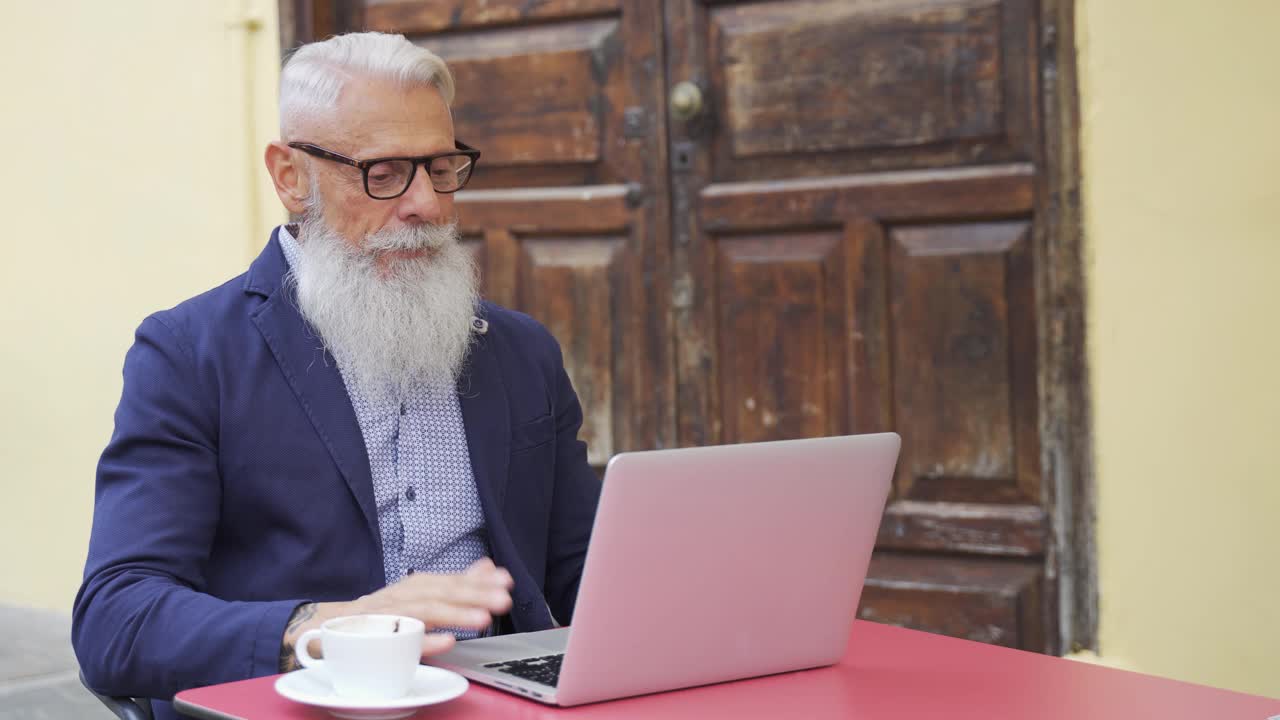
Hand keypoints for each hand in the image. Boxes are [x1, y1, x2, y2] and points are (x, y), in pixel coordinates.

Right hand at [278, 558, 514, 670]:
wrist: (324, 630)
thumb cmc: (379, 615)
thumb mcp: (418, 595)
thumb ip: (454, 583)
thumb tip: (488, 567)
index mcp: (414, 587)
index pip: (449, 580)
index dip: (478, 580)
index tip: (506, 581)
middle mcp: (401, 597)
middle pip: (439, 593)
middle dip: (473, 595)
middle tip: (502, 600)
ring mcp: (386, 616)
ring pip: (422, 612)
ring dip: (452, 614)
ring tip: (481, 619)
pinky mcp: (370, 638)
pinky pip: (398, 640)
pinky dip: (422, 641)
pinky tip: (445, 642)